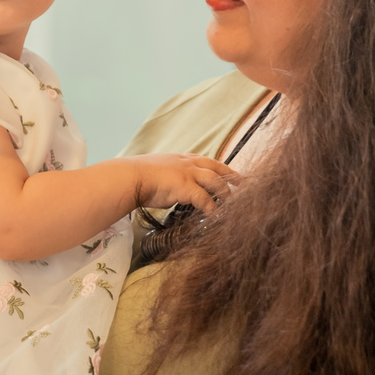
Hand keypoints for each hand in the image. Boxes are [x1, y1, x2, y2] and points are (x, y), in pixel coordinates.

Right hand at [124, 154, 238, 212]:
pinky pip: (205, 200)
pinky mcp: (186, 187)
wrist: (129, 178)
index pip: (206, 161)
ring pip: (216, 182)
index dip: (219, 167)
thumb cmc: (137, 176)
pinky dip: (213, 209)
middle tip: (245, 183)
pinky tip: (216, 216)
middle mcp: (187, 164)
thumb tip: (169, 186)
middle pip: (217, 168)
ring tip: (234, 204)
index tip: (230, 172)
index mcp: (181, 159)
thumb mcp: (157, 169)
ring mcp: (188, 174)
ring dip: (226, 194)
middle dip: (232, 176)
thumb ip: (168, 176)